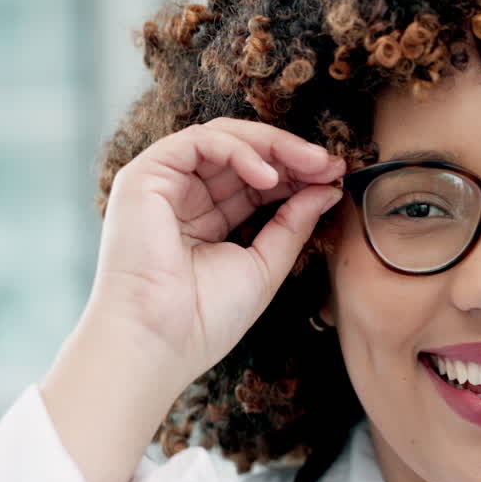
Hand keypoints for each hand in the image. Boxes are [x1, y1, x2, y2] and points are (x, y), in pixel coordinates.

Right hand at [40, 117, 343, 481]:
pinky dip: (239, 151)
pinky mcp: (144, 177)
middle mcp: (182, 196)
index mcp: (206, 220)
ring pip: (223, 138)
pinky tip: (270, 177)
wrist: (158, 343)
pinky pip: (199, 142)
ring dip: (274, 147)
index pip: (255, 181)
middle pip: (243, 154)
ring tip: (312, 165)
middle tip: (332, 164)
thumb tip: (328, 188)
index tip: (336, 177)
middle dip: (292, 156)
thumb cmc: (204, 318)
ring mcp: (162, 184)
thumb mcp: (264, 265)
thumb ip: (293, 224)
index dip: (297, 175)